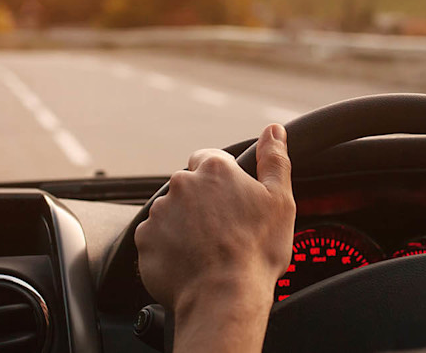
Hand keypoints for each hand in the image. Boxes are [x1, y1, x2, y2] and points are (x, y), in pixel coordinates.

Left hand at [135, 124, 294, 352]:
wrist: (225, 296)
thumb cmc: (257, 251)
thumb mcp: (280, 200)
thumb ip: (275, 160)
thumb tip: (274, 130)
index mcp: (214, 169)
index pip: (208, 158)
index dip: (220, 179)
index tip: (230, 200)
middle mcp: (182, 184)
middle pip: (189, 186)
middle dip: (202, 203)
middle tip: (223, 231)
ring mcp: (160, 212)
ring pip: (171, 213)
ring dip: (184, 225)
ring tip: (206, 251)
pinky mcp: (145, 240)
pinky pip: (156, 239)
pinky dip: (168, 248)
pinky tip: (189, 263)